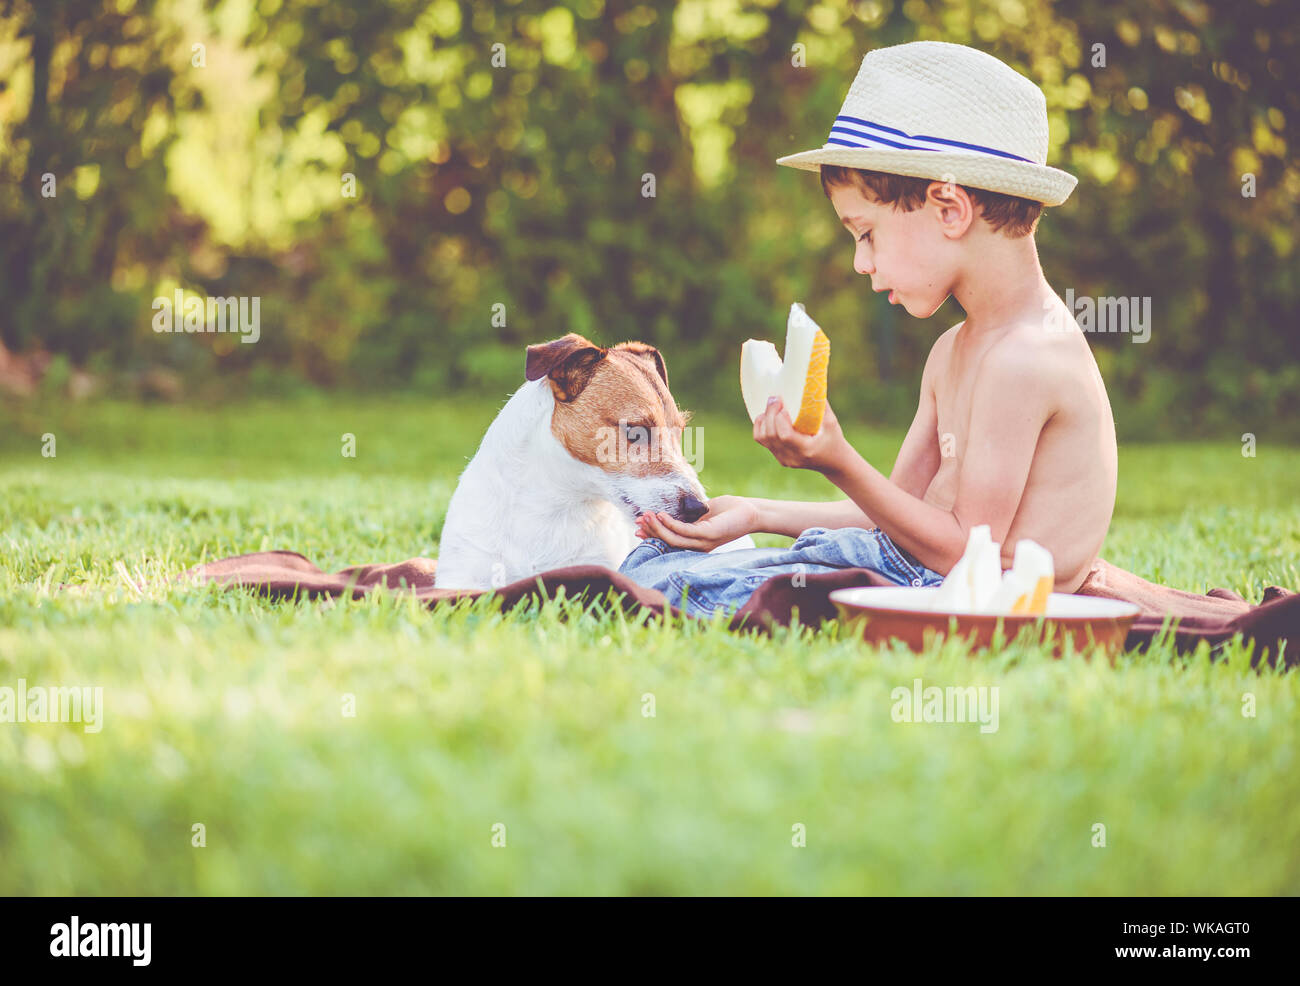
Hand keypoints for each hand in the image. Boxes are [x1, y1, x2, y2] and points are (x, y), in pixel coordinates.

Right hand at [634, 494, 758, 550]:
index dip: (652, 536)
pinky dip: (670, 523)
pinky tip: (661, 515)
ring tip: (645, 515)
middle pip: (668, 542)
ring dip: (657, 527)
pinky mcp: (708, 534)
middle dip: (651, 531)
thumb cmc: (729, 511)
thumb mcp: (703, 513)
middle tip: (638, 520)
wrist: (750, 512)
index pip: (669, 542)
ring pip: (674, 538)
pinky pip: (685, 530)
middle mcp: (697, 546)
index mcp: (695, 542)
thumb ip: (688, 515)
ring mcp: (703, 542)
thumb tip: (669, 509)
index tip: (637, 528)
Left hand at [754, 397, 849, 473]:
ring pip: (763, 438)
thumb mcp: (831, 422)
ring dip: (764, 419)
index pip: (785, 436)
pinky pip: (763, 441)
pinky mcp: (779, 457)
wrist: (834, 462)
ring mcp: (784, 459)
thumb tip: (810, 382)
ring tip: (772, 406)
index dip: (780, 418)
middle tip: (775, 398)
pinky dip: (762, 426)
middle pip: (771, 435)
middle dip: (770, 413)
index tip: (783, 404)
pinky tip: (768, 416)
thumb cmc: (834, 438)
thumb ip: (820, 405)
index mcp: (806, 449)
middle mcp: (792, 457)